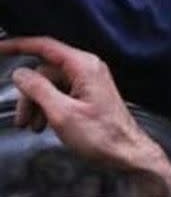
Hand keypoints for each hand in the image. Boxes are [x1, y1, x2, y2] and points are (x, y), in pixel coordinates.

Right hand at [0, 36, 170, 196]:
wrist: (126, 151)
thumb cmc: (99, 134)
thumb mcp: (62, 113)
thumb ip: (38, 89)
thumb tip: (19, 72)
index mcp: (83, 65)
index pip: (45, 46)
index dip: (19, 45)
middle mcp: (87, 67)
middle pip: (45, 71)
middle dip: (29, 94)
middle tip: (22, 121)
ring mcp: (89, 80)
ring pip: (51, 84)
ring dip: (37, 104)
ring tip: (33, 127)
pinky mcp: (89, 93)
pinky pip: (61, 93)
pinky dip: (49, 107)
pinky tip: (44, 125)